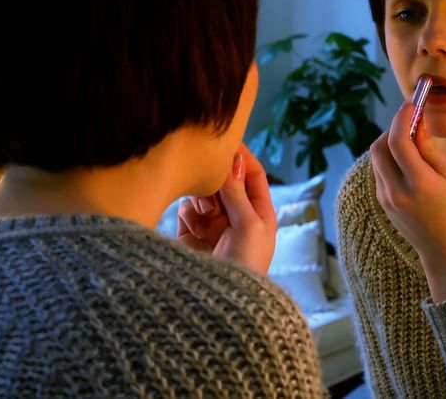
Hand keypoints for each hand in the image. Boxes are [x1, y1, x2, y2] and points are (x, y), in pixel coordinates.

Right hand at [177, 144, 277, 274]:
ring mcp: (212, 226)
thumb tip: (233, 160)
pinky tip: (196, 228)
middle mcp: (236, 217)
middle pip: (225, 182)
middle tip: (210, 179)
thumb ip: (238, 193)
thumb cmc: (247, 265)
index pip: (252, 175)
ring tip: (205, 210)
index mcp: (259, 213)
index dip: (242, 158)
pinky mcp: (190, 236)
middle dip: (217, 179)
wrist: (221, 304)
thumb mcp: (250, 226)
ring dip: (202, 196)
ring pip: (203, 194)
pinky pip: (186, 210)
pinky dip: (189, 212)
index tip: (227, 142)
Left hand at [370, 101, 445, 301]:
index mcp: (419, 183)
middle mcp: (397, 191)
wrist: (445, 249)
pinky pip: (380, 171)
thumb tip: (417, 124)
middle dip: (392, 129)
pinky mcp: (382, 202)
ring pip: (377, 159)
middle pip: (379, 147)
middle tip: (409, 123)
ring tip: (411, 143)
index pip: (398, 141)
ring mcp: (386, 198)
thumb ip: (431, 149)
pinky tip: (407, 162)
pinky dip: (389, 159)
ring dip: (390, 144)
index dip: (402, 118)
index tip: (410, 105)